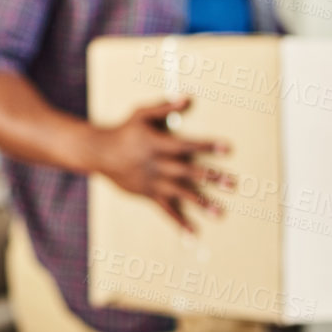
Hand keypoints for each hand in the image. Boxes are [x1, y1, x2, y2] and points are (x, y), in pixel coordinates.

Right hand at [84, 97, 235, 232]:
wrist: (99, 153)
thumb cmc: (125, 130)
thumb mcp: (141, 113)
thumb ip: (164, 107)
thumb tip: (188, 98)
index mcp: (156, 143)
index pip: (185, 145)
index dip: (206, 146)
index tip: (227, 148)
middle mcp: (155, 164)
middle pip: (186, 171)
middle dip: (210, 177)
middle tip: (232, 184)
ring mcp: (151, 182)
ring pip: (178, 193)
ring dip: (200, 203)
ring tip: (220, 213)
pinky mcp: (147, 194)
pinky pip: (165, 210)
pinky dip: (179, 222)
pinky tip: (193, 233)